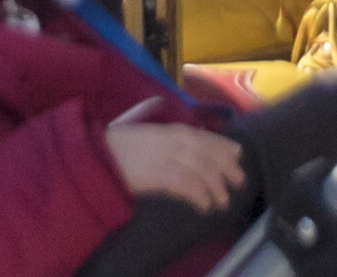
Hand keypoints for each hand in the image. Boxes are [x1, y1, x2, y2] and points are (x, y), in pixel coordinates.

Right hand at [106, 107, 247, 212]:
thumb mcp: (145, 133)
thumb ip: (165, 133)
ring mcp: (167, 157)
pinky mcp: (159, 174)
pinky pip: (187, 185)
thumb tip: (178, 130)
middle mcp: (173, 141)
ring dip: (216, 187)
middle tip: (239, 182)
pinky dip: (199, 196)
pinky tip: (204, 206)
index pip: (205, 137)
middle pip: (208, 153)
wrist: (97, 154)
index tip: (238, 154)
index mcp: (171, 130)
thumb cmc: (118, 146)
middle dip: (226, 168)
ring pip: (202, 170)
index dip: (223, 146)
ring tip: (222, 201)